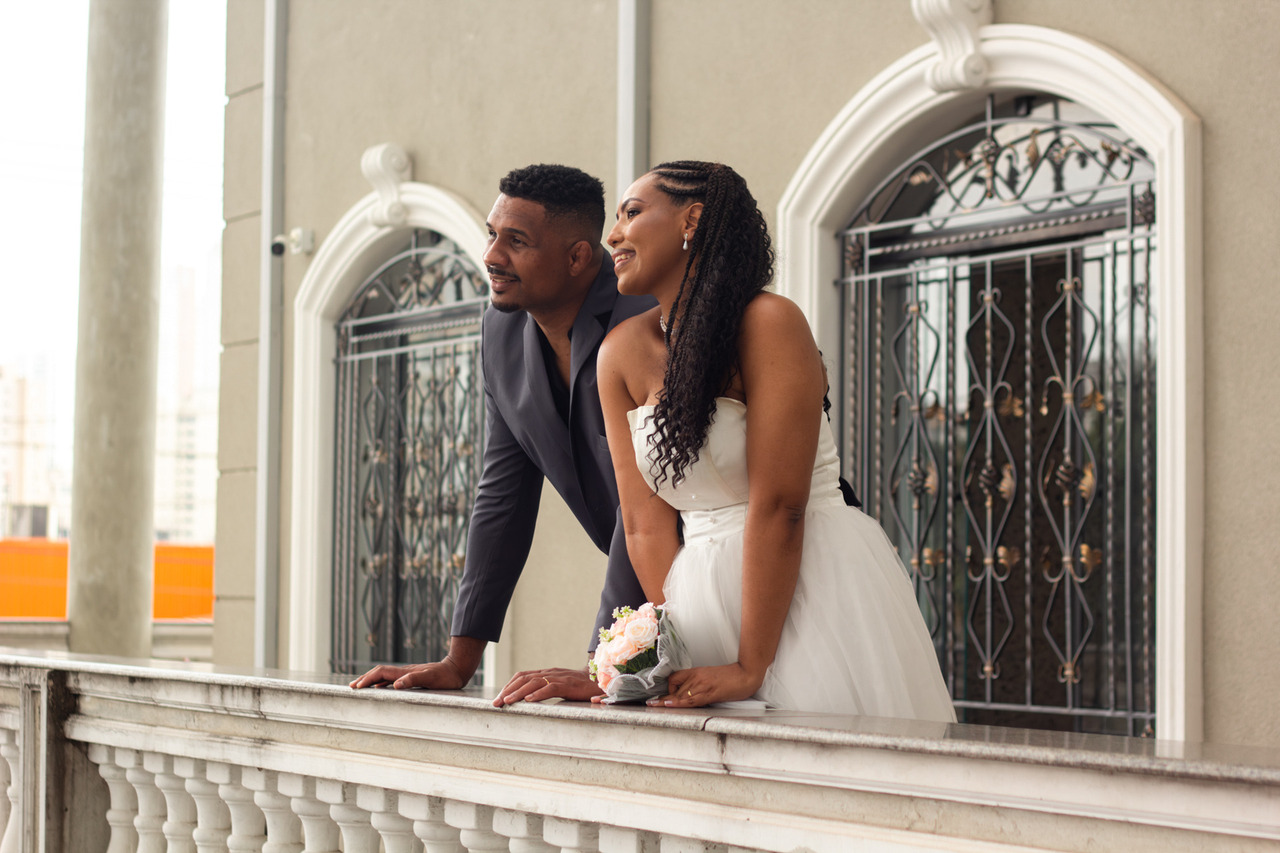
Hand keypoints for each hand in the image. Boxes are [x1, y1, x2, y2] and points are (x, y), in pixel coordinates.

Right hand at [349, 659, 467, 689]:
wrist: (457, 669)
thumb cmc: (445, 677)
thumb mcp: (430, 679)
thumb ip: (413, 680)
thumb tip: (395, 685)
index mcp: (405, 672)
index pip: (381, 673)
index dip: (368, 679)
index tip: (357, 687)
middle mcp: (404, 672)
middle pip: (379, 672)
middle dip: (364, 678)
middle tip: (351, 687)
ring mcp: (407, 674)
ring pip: (384, 675)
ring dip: (371, 680)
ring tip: (360, 686)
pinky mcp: (412, 677)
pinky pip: (392, 679)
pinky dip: (381, 683)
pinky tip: (380, 688)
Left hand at [493, 667, 602, 706]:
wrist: (603, 681)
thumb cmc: (582, 686)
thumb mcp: (561, 686)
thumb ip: (547, 688)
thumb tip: (528, 698)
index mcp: (548, 673)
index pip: (523, 675)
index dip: (509, 685)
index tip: (499, 697)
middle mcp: (551, 673)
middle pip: (524, 678)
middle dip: (508, 690)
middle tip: (496, 703)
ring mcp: (560, 677)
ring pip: (534, 682)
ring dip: (518, 693)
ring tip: (507, 702)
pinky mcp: (569, 685)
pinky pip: (551, 688)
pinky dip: (538, 693)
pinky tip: (529, 700)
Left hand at [647, 663, 762, 707]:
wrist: (745, 675)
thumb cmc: (731, 678)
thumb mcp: (711, 678)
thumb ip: (699, 685)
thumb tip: (689, 695)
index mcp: (696, 672)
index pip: (675, 678)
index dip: (668, 688)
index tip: (664, 697)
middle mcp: (696, 677)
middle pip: (674, 688)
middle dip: (662, 697)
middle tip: (650, 703)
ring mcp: (702, 684)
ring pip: (679, 694)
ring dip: (665, 701)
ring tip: (653, 705)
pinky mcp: (708, 692)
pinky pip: (690, 699)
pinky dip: (678, 702)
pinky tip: (669, 704)